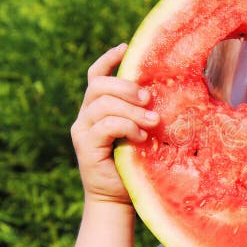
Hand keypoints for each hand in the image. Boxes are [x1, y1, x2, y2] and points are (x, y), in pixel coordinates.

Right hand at [70, 44, 159, 205]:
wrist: (118, 198)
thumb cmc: (135, 164)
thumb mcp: (142, 132)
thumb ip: (143, 112)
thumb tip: (164, 93)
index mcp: (98, 108)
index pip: (96, 75)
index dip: (108, 59)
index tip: (125, 47)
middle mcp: (86, 116)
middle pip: (99, 85)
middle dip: (126, 87)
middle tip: (149, 98)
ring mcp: (83, 130)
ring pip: (104, 104)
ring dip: (132, 110)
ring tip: (152, 122)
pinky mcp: (85, 145)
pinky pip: (105, 125)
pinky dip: (127, 127)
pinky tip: (140, 138)